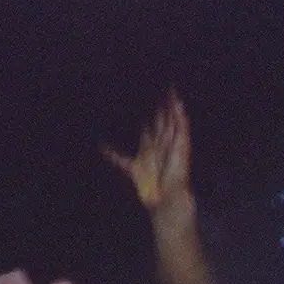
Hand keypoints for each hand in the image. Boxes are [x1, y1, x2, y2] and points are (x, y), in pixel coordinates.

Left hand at [101, 89, 191, 211]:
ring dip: (172, 105)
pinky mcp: (182, 147)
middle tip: (162, 84)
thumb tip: (101, 146)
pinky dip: (181, 117)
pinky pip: (182, 129)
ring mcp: (174, 143)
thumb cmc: (149, 186)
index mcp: (152, 144)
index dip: (149, 109)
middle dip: (162, 102)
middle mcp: (164, 142)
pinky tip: (179, 105)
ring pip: (173, 120)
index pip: (151, 122)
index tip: (146, 93)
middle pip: (163, 118)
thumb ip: (116, 156)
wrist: (164, 199)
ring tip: (172, 89)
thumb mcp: (129, 166)